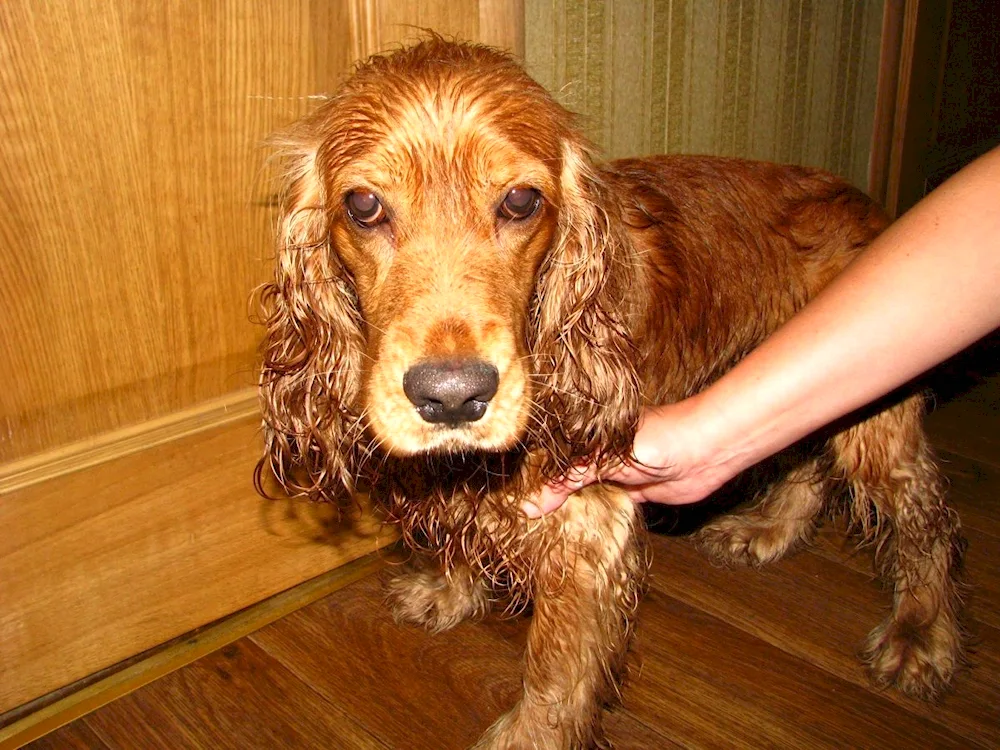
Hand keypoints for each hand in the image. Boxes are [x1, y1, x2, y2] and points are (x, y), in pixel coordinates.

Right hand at [523, 397, 738, 516]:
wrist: (706, 450)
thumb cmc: (656, 439)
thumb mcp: (602, 459)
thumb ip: (568, 482)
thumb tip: (531, 506)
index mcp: (591, 436)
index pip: (554, 458)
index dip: (534, 476)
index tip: (510, 498)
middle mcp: (602, 454)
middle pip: (569, 479)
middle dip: (550, 497)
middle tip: (521, 521)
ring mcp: (619, 474)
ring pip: (587, 494)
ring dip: (572, 510)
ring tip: (541, 529)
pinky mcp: (637, 494)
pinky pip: (609, 506)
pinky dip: (595, 517)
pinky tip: (575, 530)